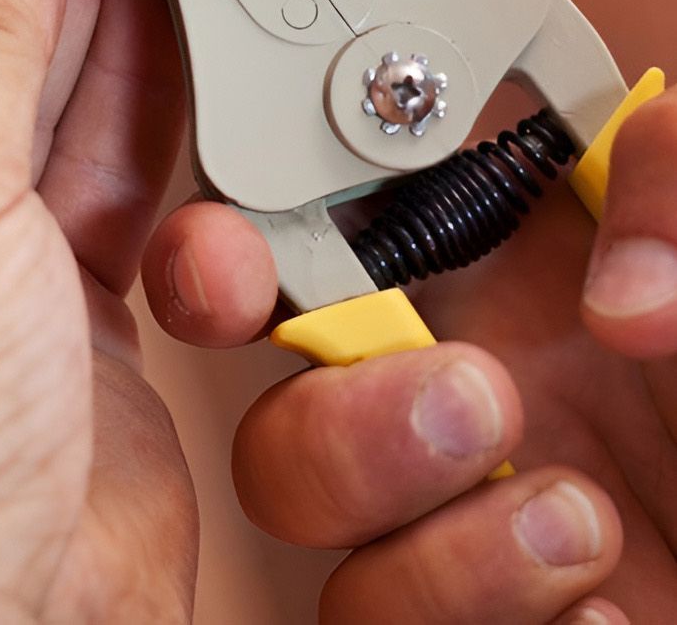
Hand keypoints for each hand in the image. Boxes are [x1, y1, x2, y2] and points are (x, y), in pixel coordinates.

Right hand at [144, 93, 676, 622]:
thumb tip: (612, 295)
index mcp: (501, 296)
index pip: (314, 263)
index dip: (233, 256)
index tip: (233, 269)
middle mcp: (471, 419)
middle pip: (279, 432)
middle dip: (334, 426)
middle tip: (476, 401)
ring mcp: (488, 548)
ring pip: (333, 575)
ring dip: (427, 555)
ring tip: (577, 517)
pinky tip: (602, 610)